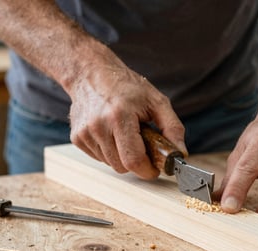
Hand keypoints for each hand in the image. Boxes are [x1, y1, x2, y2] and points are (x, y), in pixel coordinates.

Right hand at [69, 63, 186, 179]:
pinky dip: (109, 152)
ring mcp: (85, 133)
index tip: (155, 169)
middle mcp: (99, 126)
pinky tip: (111, 134)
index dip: (147, 170)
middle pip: (121, 166)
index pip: (133, 160)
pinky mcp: (77, 138)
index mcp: (120, 116)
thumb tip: (180, 154)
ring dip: (122, 156)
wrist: (91, 74)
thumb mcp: (157, 101)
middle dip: (136, 162)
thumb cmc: (127, 87)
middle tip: (142, 146)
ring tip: (125, 134)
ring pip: (110, 164)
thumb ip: (173, 128)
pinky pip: (99, 158)